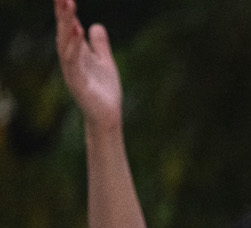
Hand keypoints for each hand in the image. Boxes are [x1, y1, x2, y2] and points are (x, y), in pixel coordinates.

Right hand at [54, 0, 121, 127]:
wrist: (108, 115)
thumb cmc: (104, 90)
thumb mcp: (105, 62)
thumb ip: (100, 45)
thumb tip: (95, 25)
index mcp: (77, 53)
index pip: (69, 28)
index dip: (66, 12)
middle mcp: (71, 59)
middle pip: (65, 33)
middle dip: (63, 14)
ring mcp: (72, 71)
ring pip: (66, 45)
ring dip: (66, 27)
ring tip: (69, 8)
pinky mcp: (77, 83)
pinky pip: (72, 62)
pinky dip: (73, 47)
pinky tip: (77, 33)